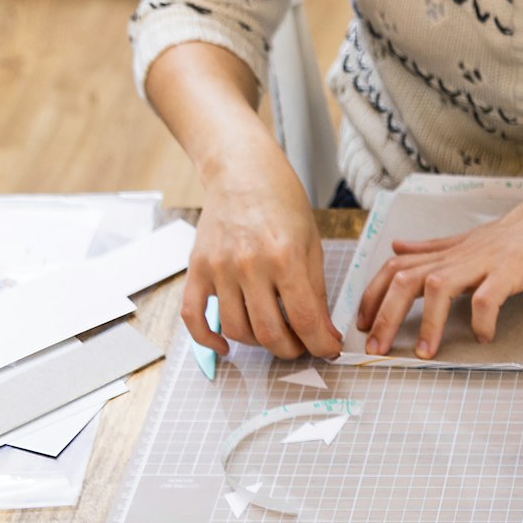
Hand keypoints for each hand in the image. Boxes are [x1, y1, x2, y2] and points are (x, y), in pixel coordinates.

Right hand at [182, 159, 341, 359]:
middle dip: (292, 350)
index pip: (305, 321)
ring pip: (236, 330)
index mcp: (285, 258)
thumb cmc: (282, 205)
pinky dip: (207, 340)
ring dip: (259, 344)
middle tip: (303, 345)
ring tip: (275, 335)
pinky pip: (193, 316)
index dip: (321, 345)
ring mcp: (219, 268)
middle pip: (269, 333)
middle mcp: (249, 266)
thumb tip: (324, 334)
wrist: (242, 172)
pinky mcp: (196, 268)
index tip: (328, 350)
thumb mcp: (312, 246)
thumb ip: (317, 292)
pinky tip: (226, 347)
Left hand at [355, 174, 522, 357]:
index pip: (394, 269)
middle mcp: (457, 256)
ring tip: (427, 352)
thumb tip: (396, 248)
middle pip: (405, 280)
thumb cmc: (517, 234)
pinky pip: (487, 299)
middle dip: (386, 316)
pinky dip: (481, 322)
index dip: (372, 296)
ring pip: (438, 287)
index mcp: (446, 252)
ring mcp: (483, 262)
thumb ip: (431, 248)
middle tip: (378, 349)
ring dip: (428, 323)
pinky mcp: (511, 271)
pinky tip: (483, 337)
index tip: (364, 325)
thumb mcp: (466, 240)